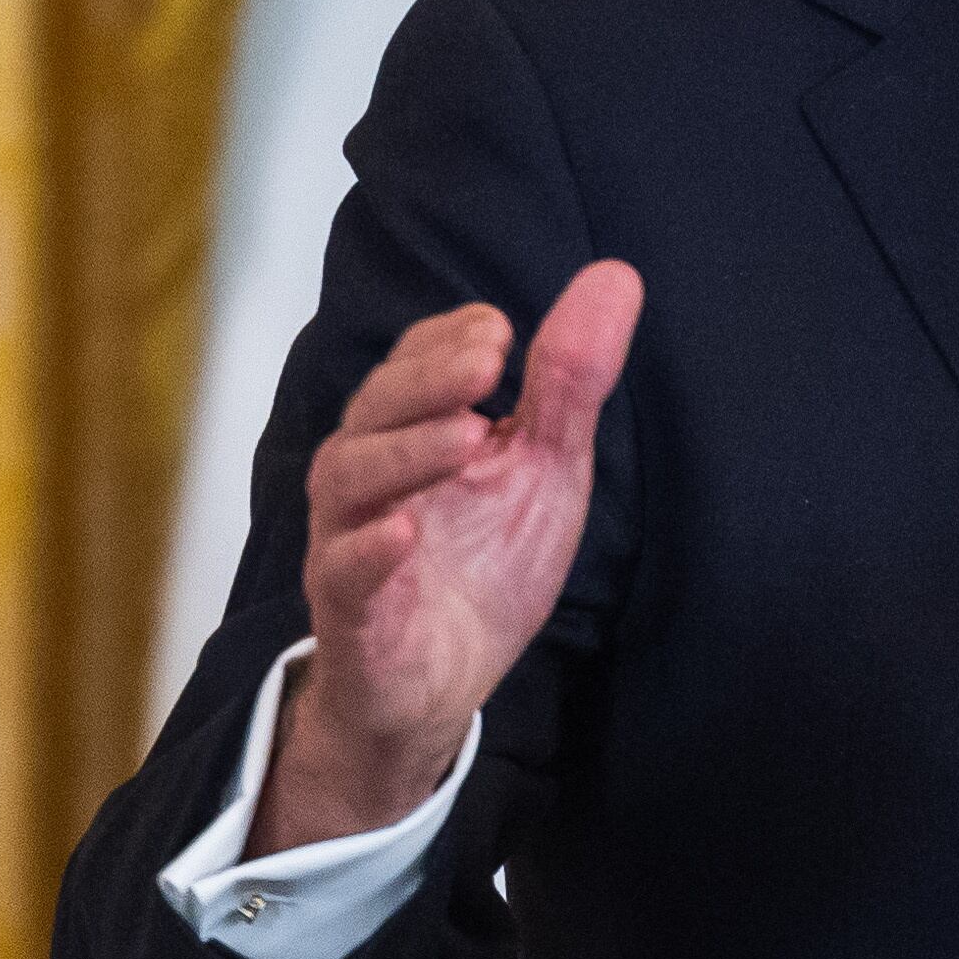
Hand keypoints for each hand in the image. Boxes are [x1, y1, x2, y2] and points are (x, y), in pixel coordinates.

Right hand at [253, 262, 643, 851]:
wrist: (446, 683)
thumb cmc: (485, 563)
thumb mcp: (545, 466)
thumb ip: (570, 380)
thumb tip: (617, 274)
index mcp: (412, 431)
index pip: (413, 363)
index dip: (449, 340)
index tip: (500, 332)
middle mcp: (368, 475)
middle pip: (376, 408)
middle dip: (429, 379)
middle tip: (489, 362)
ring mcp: (349, 541)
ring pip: (349, 479)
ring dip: (406, 452)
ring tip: (469, 437)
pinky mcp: (350, 613)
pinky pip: (341, 574)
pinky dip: (367, 551)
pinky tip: (402, 534)